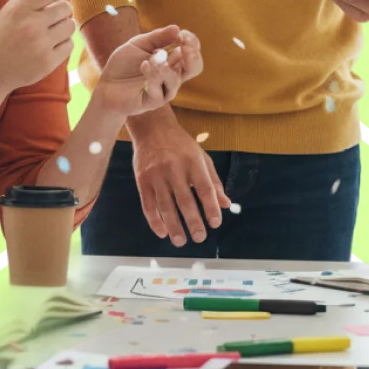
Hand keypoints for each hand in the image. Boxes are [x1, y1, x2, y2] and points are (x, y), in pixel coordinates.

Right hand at [0, 0, 96, 94]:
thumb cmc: (3, 33)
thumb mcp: (14, 7)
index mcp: (21, 7)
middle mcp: (30, 24)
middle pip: (66, 8)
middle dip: (60, 12)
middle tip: (44, 21)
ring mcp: (39, 45)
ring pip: (70, 26)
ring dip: (63, 28)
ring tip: (44, 35)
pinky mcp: (47, 62)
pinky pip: (70, 45)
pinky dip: (63, 45)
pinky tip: (46, 48)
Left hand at [95, 27, 202, 116]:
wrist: (106, 86)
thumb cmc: (124, 64)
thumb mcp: (138, 44)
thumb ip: (157, 37)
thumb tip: (177, 28)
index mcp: (172, 60)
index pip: (191, 51)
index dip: (191, 41)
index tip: (181, 34)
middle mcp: (172, 75)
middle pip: (195, 67)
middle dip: (193, 55)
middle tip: (183, 46)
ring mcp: (164, 89)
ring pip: (176, 80)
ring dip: (165, 67)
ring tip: (152, 59)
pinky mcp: (153, 102)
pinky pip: (160, 92)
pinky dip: (153, 76)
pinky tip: (144, 66)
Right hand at [130, 114, 231, 246]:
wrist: (152, 128)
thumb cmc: (180, 144)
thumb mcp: (201, 157)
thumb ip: (214, 181)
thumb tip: (226, 204)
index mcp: (193, 162)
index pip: (204, 188)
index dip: (211, 207)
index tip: (215, 223)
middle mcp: (175, 169)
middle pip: (185, 200)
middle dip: (193, 221)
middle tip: (199, 237)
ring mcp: (156, 175)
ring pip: (165, 205)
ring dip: (173, 226)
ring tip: (180, 241)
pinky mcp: (142, 180)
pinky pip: (148, 204)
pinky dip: (154, 221)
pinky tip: (162, 232)